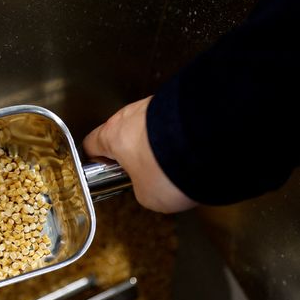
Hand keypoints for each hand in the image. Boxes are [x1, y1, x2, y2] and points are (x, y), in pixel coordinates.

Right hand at [83, 97, 196, 212]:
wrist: (208, 146)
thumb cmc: (168, 168)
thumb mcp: (147, 196)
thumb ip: (139, 189)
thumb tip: (148, 187)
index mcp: (111, 135)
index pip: (91, 144)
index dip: (96, 160)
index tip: (103, 170)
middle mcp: (129, 115)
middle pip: (121, 134)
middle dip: (132, 153)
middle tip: (144, 172)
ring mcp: (154, 105)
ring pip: (147, 127)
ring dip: (155, 143)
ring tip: (171, 163)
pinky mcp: (178, 103)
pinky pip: (169, 122)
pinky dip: (175, 136)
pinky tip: (186, 153)